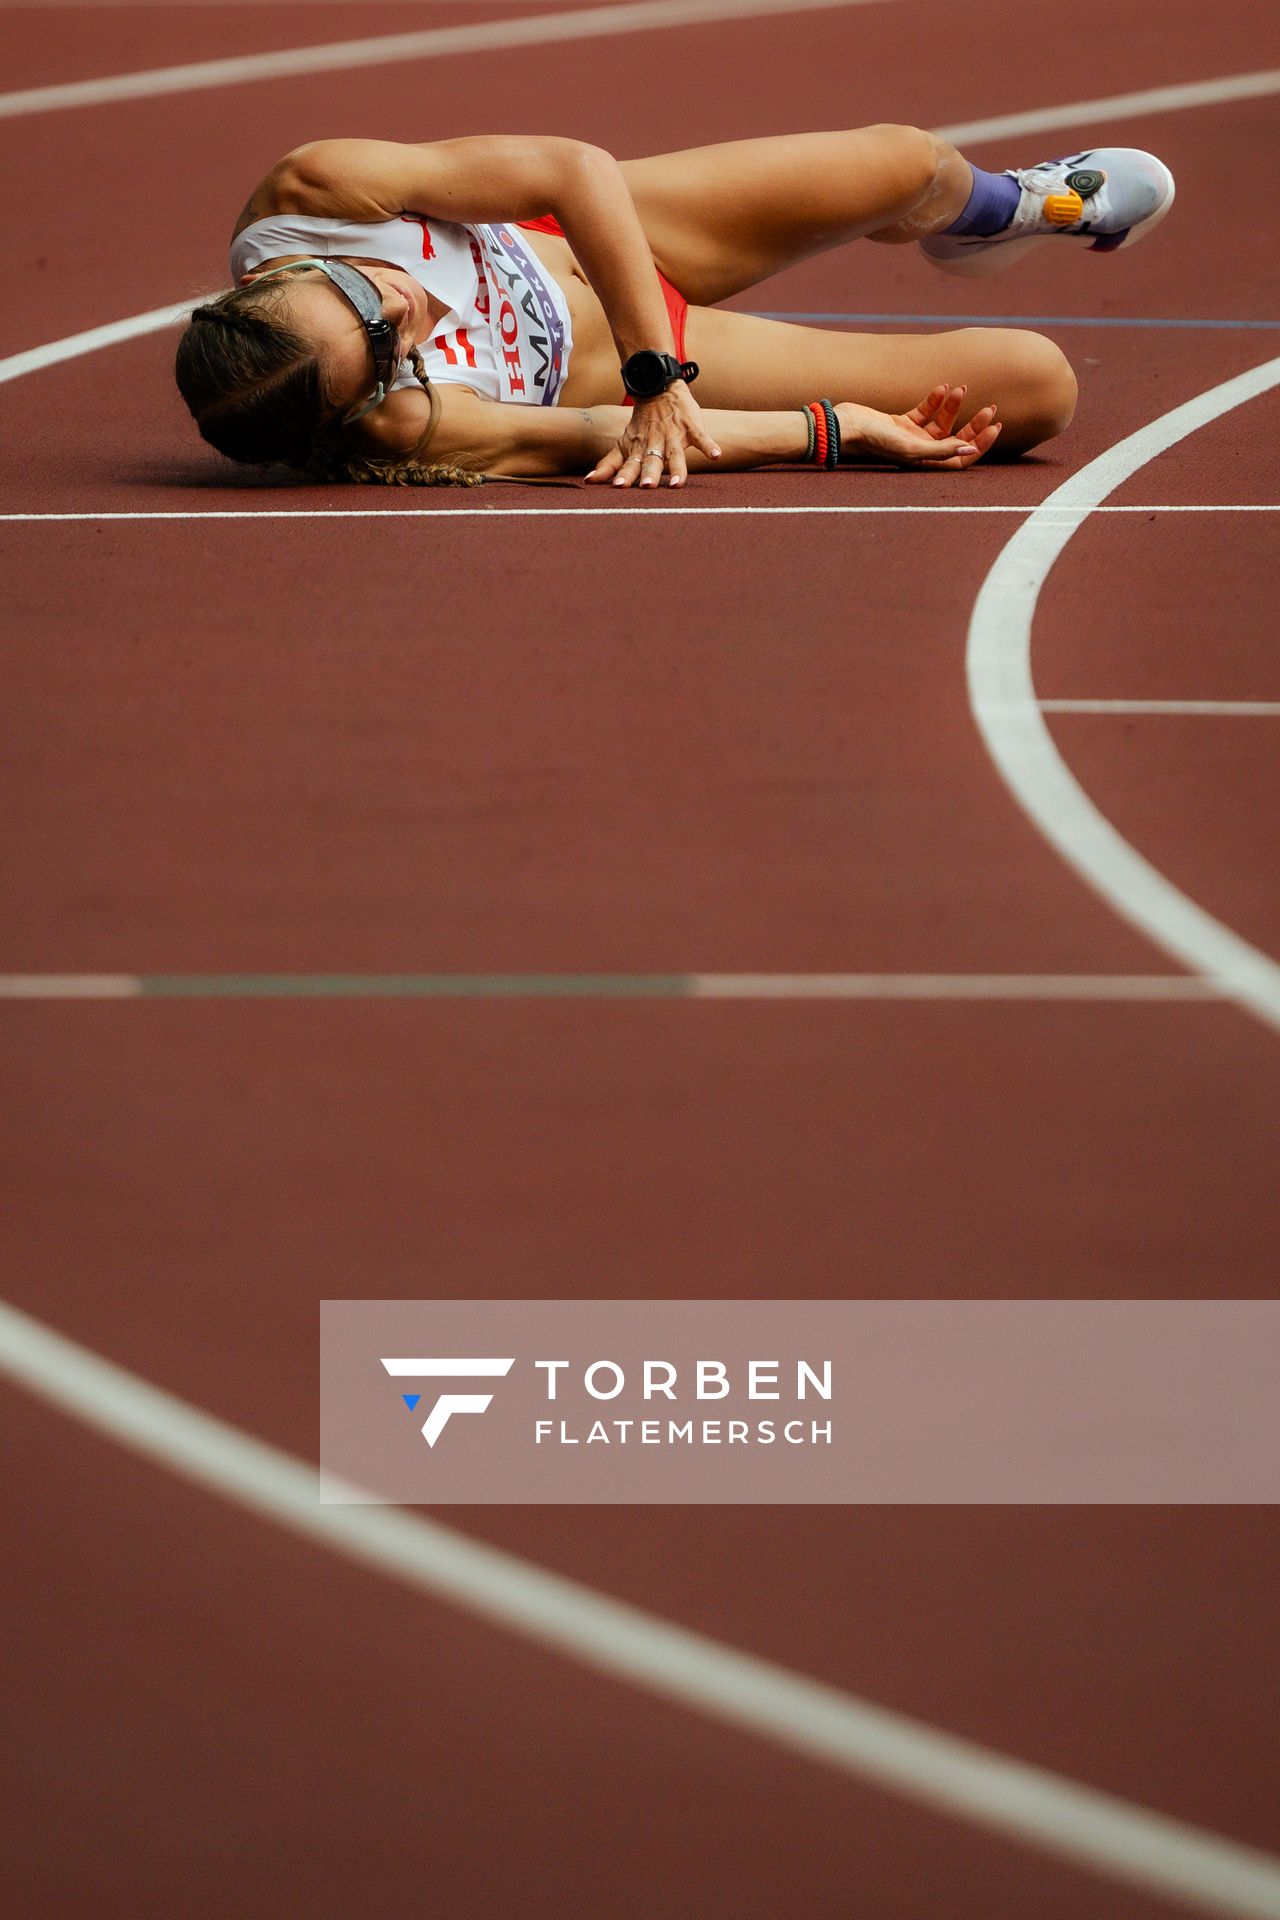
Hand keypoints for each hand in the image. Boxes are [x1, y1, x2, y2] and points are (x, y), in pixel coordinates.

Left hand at [585, 382, 721, 489]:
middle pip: (652, 462)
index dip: (625, 475)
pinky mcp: (691, 426)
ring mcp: (674, 435)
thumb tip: (588, 481)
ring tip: (677, 484)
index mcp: (639, 449)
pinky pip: (701, 437)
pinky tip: (716, 455)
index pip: (630, 465)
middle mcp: (655, 444)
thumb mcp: (624, 443)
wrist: (658, 387)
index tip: (619, 487)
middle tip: (647, 487)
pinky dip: (709, 445)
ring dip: (677, 469)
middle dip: (649, 474)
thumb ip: (608, 464)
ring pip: (676, 454)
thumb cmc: (642, 424)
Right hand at [836, 385, 1001, 469]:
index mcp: (926, 463)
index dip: (981, 445)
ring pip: (943, 421)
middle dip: (975, 424)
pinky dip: (935, 399)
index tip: (995, 427)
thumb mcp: (912, 446)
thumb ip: (942, 450)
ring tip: (960, 389)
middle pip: (957, 440)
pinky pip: (925, 410)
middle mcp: (921, 451)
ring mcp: (912, 436)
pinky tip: (941, 387)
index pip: (961, 458)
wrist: (847, 425)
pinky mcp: (902, 422)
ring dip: (954, 406)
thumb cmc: (876, 440)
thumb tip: (970, 451)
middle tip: (991, 408)